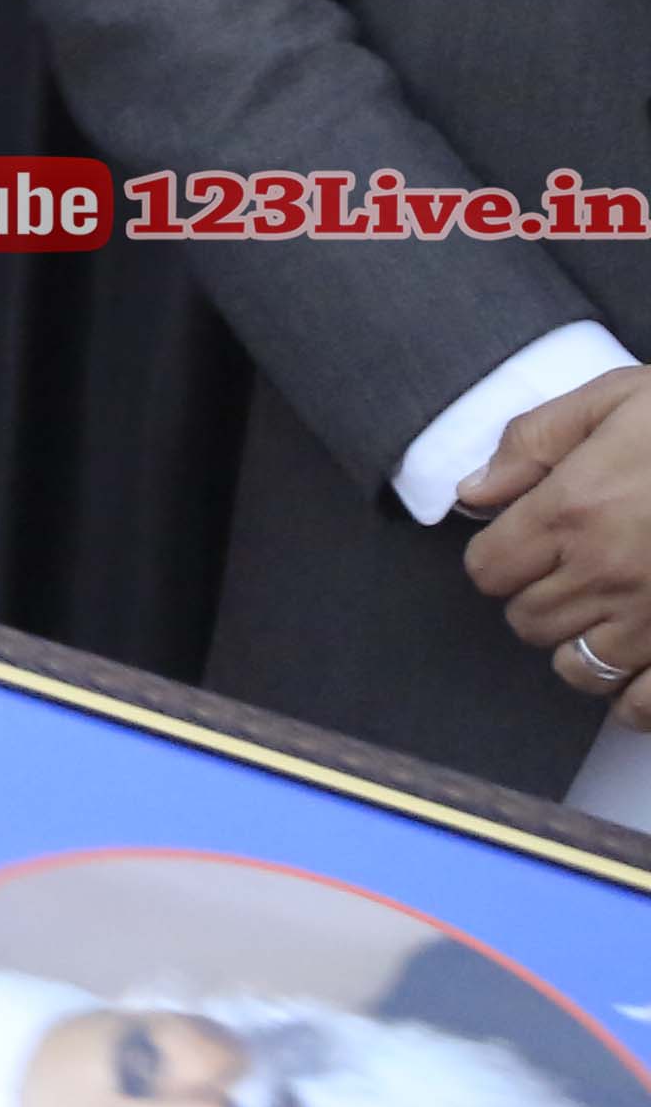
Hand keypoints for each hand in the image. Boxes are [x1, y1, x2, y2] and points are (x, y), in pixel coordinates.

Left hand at [463, 368, 650, 714]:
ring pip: (577, 669)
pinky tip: (641, 668)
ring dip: (582, 646)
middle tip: (574, 573)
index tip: (527, 544)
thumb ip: (534, 442)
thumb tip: (473, 494)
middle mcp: (607, 573)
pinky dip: (635, 698)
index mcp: (573, 510)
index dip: (501, 557)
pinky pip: (644, 707)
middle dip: (539, 598)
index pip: (488, 569)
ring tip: (608, 615)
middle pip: (527, 621)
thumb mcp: (618, 399)